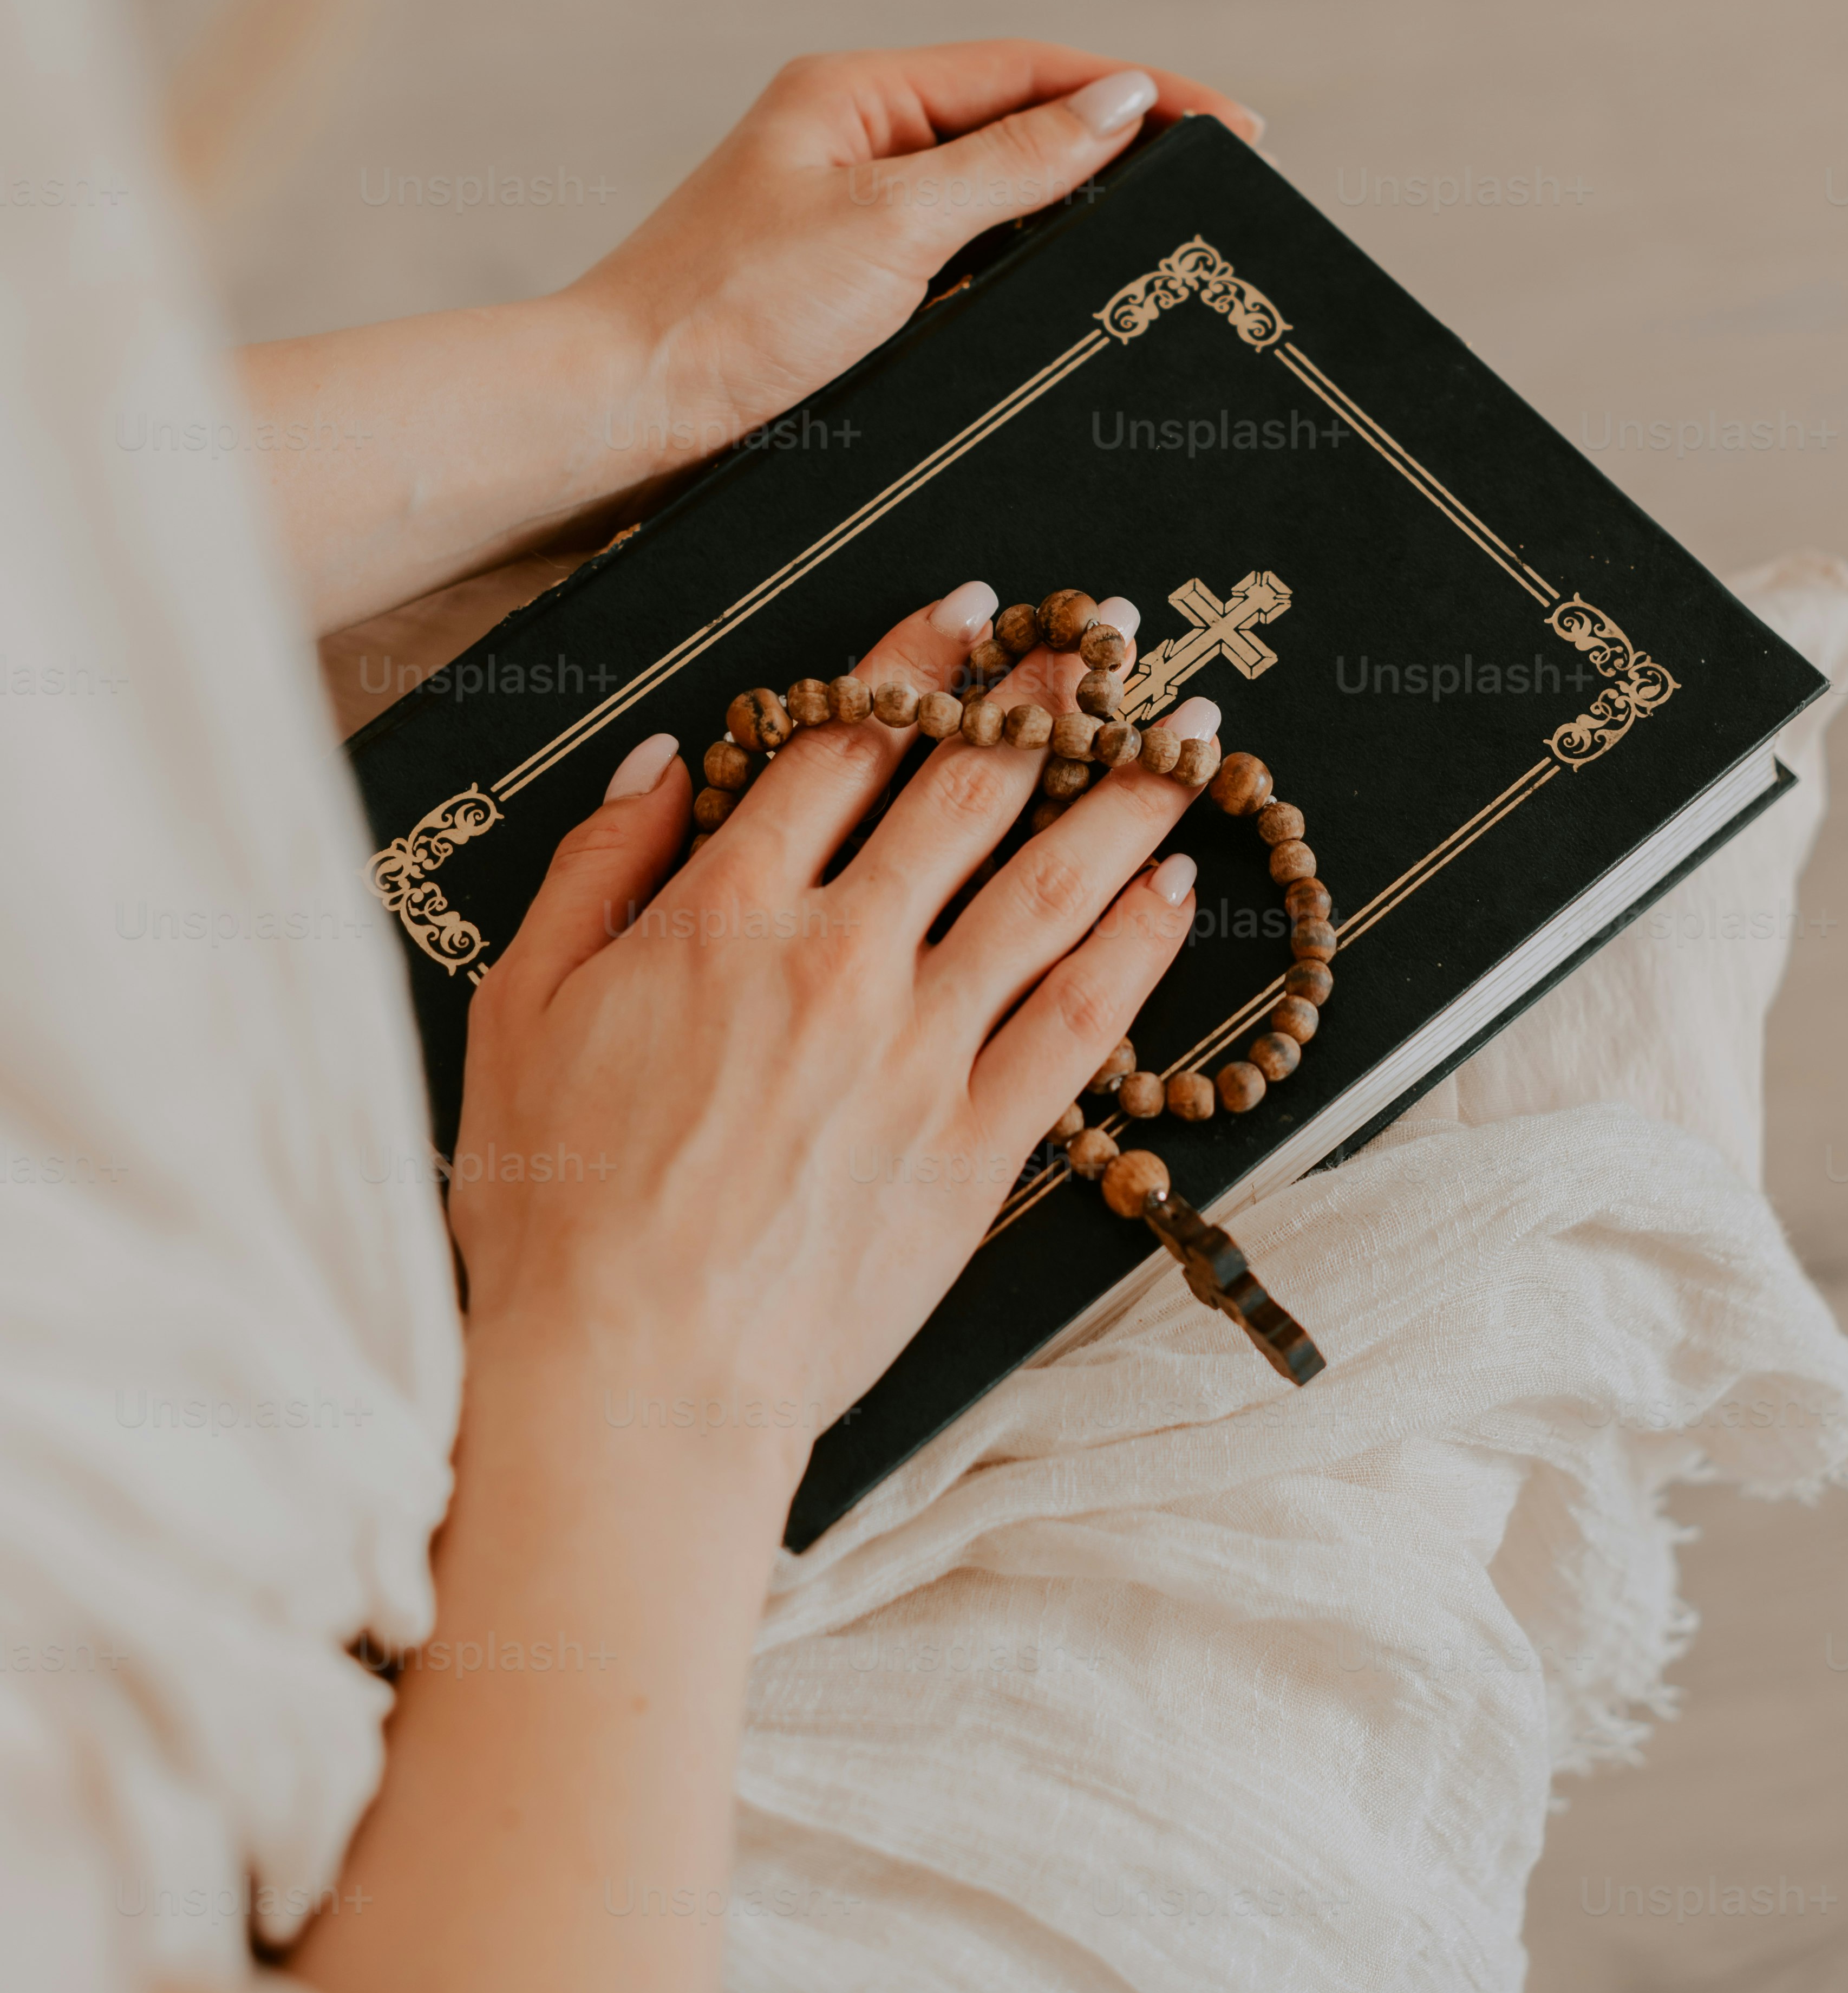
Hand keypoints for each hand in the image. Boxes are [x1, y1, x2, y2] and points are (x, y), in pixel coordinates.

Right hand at [449, 580, 1213, 1470]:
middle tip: (1103, 637)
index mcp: (727, 912)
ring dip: (1124, 798)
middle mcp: (840, 957)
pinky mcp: (974, 1145)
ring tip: (1183, 739)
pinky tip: (1173, 890)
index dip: (915, 661)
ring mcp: (918, 1051)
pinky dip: (1135, 944)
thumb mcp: (520, 1006)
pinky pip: (1078, 1021)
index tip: (969, 614)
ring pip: (1048, 887)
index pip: (844, 743)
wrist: (627, 1378)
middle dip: (1044, 698)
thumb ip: (596, 867)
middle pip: (967, 790)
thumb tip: (668, 761)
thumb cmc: (552, 1204)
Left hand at [571, 39, 1262, 479]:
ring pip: (994, 201)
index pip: (1034, 72)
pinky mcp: (843, 292)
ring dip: (1076, 215)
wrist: (617, 421)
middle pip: (1020, 126)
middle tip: (1223, 190)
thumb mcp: (892, 226)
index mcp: (856, 93)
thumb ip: (1013, 162)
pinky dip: (1024, 272)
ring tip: (1168, 242)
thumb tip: (1119, 103)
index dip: (1142, 95)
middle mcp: (852, 140)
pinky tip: (1073, 300)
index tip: (1236, 128)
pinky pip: (960, 263)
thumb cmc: (728, 316)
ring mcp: (847, 216)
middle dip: (1122, 151)